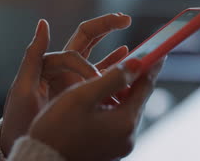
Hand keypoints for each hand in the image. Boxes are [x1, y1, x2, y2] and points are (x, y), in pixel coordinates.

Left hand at [0, 14, 130, 154]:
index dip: (87, 67)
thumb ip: (33, 56)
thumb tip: (43, 23)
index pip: (74, 55)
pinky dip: (113, 67)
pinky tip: (125, 58)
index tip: (95, 85)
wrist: (28, 147)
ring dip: (113, 48)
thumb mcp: (23, 88)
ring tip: (131, 41)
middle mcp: (61, 69)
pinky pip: (100, 76)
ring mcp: (73, 81)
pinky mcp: (81, 95)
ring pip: (96, 57)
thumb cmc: (19, 119)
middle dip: (105, 26)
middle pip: (86, 40)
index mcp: (48, 65)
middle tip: (124, 18)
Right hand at [29, 59, 164, 160]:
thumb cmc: (57, 127)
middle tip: (129, 58)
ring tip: (104, 77)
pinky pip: (116, 121)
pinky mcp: (109, 149)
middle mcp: (127, 137)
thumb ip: (113, 78)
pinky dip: (111, 106)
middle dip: (132, 78)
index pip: (145, 86)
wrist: (41, 159)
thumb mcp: (83, 96)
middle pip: (136, 98)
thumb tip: (137, 64)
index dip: (150, 65)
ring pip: (125, 109)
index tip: (158, 49)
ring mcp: (119, 145)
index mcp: (124, 122)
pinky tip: (97, 99)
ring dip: (119, 92)